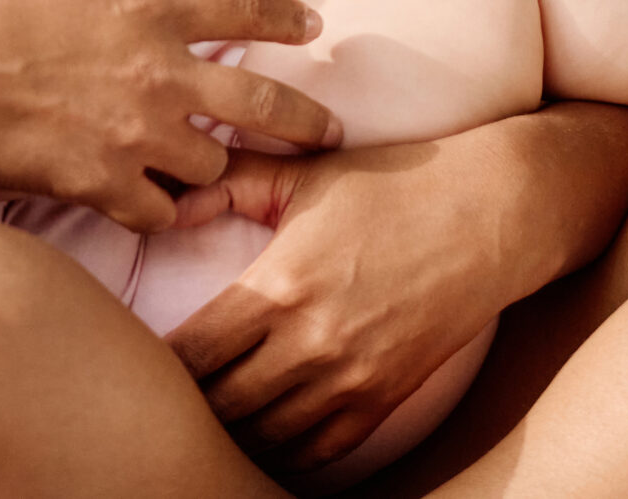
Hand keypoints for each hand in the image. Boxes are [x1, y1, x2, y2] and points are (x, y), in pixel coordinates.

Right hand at [0, 0, 343, 229]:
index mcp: (146, 3)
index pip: (246, 10)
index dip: (288, 20)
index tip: (313, 31)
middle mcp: (158, 71)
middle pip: (264, 104)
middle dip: (304, 120)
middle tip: (326, 133)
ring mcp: (135, 134)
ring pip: (212, 166)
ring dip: (211, 166)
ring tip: (206, 170)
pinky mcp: (101, 184)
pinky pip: (160, 214)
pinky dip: (162, 211)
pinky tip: (154, 206)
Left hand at [165, 138, 526, 474]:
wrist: (490, 214)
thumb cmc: (391, 186)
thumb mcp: (305, 174)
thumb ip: (231, 181)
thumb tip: (168, 200)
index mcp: (281, 285)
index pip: (193, 352)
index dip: (157, 363)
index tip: (137, 355)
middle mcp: (312, 343)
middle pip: (220, 405)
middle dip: (185, 402)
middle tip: (161, 392)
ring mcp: (352, 379)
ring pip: (264, 436)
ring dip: (229, 429)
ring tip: (203, 415)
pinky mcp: (384, 399)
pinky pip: (318, 452)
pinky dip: (282, 451)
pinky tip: (260, 434)